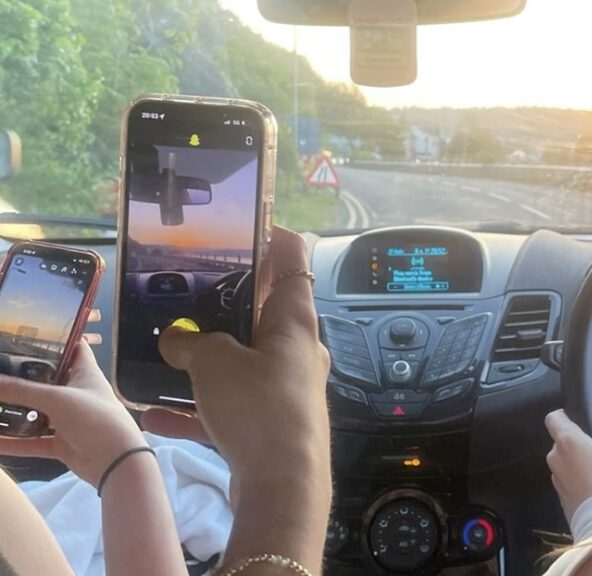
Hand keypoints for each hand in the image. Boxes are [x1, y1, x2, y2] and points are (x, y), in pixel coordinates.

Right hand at [0, 342, 145, 485]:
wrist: (116, 462)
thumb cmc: (95, 419)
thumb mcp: (57, 399)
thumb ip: (22, 390)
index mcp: (85, 374)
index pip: (73, 348)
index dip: (56, 337)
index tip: (28, 332)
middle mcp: (77, 394)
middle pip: (47, 381)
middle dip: (22, 378)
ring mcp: (69, 420)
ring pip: (36, 413)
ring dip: (14, 412)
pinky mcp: (62, 444)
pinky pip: (32, 441)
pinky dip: (13, 442)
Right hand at [141, 227, 330, 484]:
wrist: (282, 484)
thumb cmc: (260, 407)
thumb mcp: (214, 362)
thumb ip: (191, 342)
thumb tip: (176, 341)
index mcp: (295, 321)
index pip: (293, 261)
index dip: (272, 238)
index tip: (246, 226)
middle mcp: (296, 351)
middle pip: (262, 313)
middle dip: (223, 303)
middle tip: (185, 290)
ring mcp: (285, 389)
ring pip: (241, 362)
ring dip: (203, 358)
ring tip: (163, 349)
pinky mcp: (269, 425)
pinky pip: (227, 407)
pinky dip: (195, 408)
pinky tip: (154, 412)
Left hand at [544, 387, 591, 521]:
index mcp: (567, 441)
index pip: (553, 416)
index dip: (567, 415)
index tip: (584, 422)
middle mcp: (556, 457)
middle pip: (567, 440)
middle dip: (590, 444)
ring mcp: (556, 476)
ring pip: (574, 460)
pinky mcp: (561, 492)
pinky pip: (574, 478)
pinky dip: (590, 478)